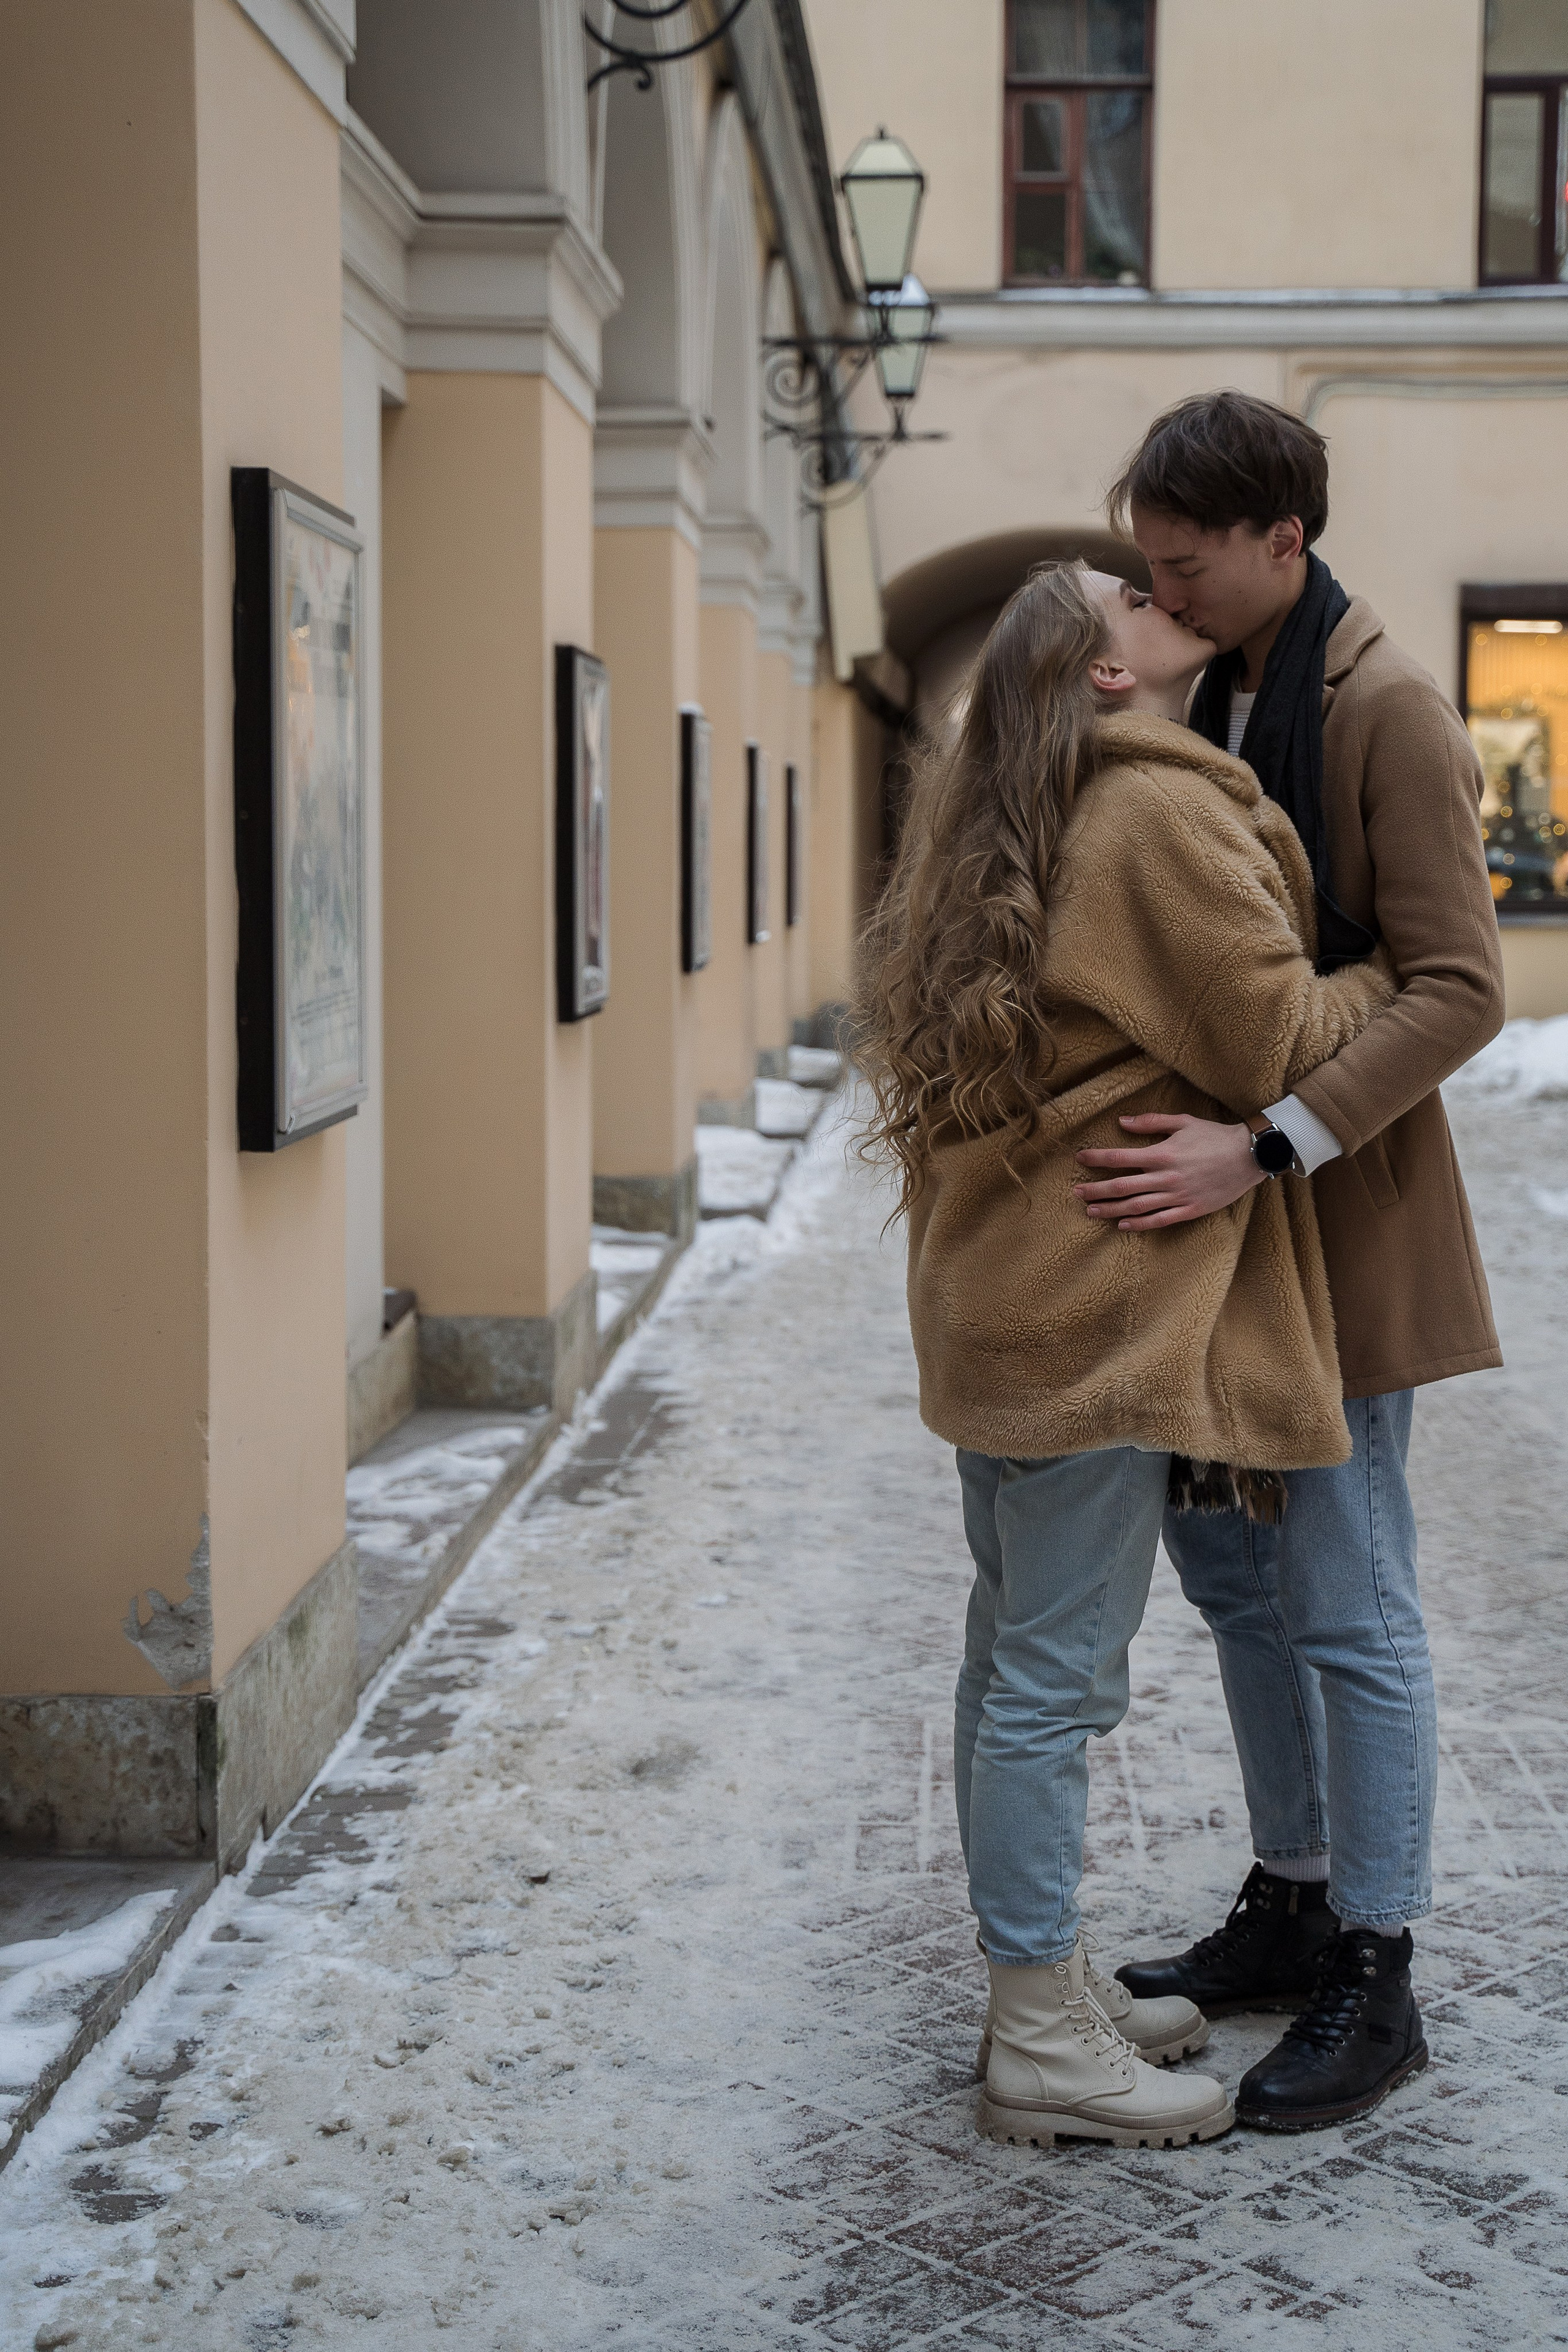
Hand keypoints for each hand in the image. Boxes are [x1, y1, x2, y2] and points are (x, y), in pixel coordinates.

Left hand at [1073, 1113, 1264, 1229]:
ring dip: (1111, 1210)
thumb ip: (1151, 1122)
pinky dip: (1139, 1225)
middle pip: (1122, 1186)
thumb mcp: (1183, 1121)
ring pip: (1136, 1207)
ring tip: (1091, 1211)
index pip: (1120, 1157)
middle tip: (1076, 1193)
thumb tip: (1122, 1121)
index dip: (1097, 1159)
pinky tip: (1122, 1226)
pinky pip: (1159, 1221)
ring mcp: (1177, 1196)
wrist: (1249, 1156)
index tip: (1080, 1158)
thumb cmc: (1215, 1136)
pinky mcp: (1189, 1210)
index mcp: (1162, 1154)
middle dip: (1096, 1190)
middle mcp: (1166, 1178)